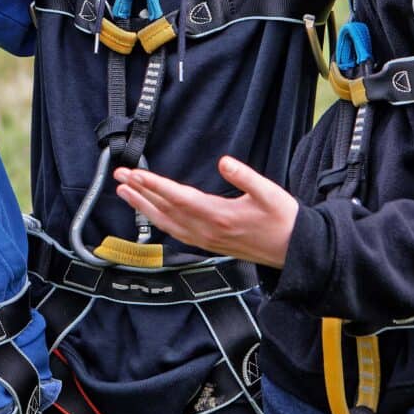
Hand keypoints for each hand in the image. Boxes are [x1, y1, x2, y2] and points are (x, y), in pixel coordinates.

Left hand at [112, 157, 298, 267]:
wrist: (294, 251)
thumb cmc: (283, 220)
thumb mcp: (270, 193)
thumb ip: (246, 176)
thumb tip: (224, 162)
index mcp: (219, 216)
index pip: (178, 197)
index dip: (154, 185)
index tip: (134, 173)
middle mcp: (207, 231)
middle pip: (165, 210)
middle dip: (139, 192)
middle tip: (119, 176)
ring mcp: (206, 240)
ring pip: (166, 223)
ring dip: (143, 207)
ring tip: (125, 192)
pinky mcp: (208, 244)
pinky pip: (175, 232)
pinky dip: (158, 220)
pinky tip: (150, 213)